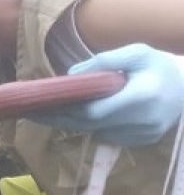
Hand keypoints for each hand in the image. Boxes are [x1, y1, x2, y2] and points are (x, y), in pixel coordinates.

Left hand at [27, 44, 183, 145]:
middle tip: (33, 111)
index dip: (65, 110)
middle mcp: (144, 120)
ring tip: (50, 111)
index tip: (41, 104)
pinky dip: (93, 126)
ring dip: (74, 123)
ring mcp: (144, 135)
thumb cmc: (161, 65)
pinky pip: (108, 136)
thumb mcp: (137, 53)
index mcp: (143, 96)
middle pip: (89, 125)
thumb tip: (71, 75)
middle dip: (60, 118)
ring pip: (96, 132)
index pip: (94, 111)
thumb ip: (104, 61)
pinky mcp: (143, 141)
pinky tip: (78, 116)